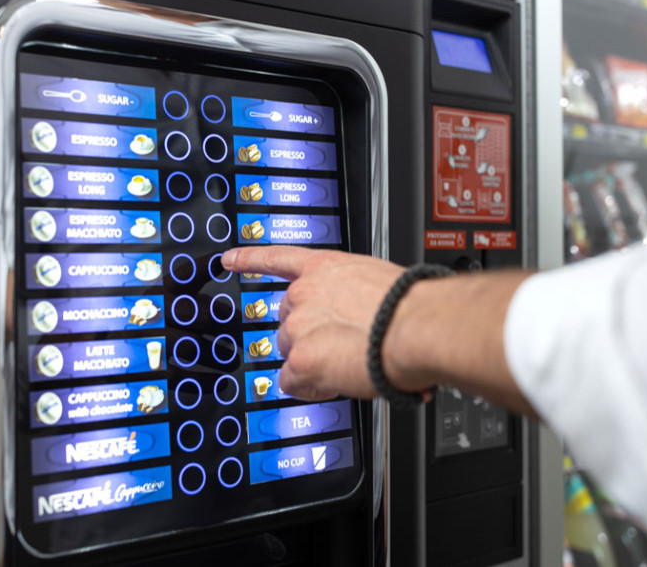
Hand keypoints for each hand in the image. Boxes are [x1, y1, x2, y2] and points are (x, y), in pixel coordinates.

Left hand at [222, 246, 412, 400]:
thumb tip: (364, 315)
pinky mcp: (300, 358)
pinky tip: (334, 382)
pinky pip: (292, 382)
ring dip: (311, 362)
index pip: (277, 259)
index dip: (250, 260)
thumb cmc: (413, 306)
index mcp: (327, 267)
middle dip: (308, 336)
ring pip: (289, 352)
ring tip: (348, 364)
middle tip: (340, 347)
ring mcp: (298, 325)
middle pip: (286, 320)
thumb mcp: (380, 281)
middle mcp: (306, 292)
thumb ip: (356, 294)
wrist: (417, 327)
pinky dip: (311, 387)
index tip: (229, 259)